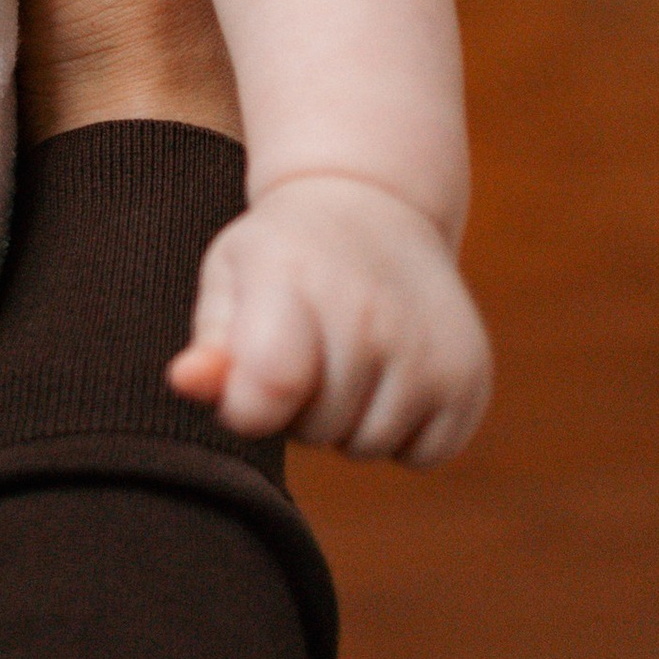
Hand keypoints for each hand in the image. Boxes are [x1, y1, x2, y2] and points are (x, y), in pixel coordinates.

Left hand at [173, 173, 490, 461]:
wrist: (376, 205)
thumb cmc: (285, 255)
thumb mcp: (232, 276)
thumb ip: (211, 340)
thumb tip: (187, 383)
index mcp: (295, 279)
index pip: (270, 387)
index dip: (249, 405)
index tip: (250, 376)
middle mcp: (371, 311)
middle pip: (315, 428)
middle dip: (298, 407)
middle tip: (305, 348)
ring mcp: (429, 344)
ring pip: (366, 445)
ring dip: (348, 419)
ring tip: (346, 354)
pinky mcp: (470, 376)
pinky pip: (423, 453)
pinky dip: (403, 431)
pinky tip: (391, 371)